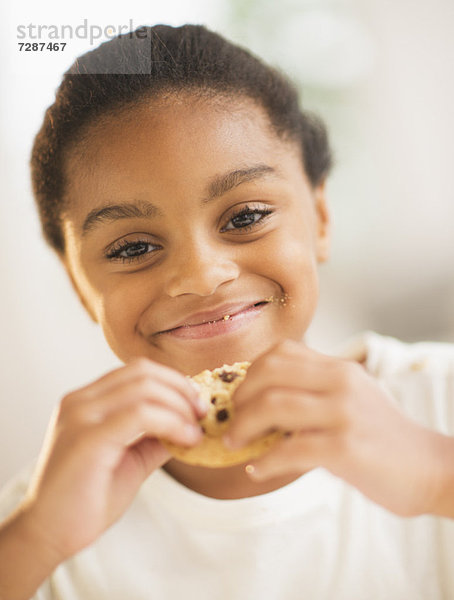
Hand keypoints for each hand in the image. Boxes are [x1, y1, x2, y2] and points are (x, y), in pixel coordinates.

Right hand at [18, 358, 205, 562]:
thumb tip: (191, 425)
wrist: (48, 535)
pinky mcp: (88, 437)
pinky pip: (141, 414)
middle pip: (143, 372)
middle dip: (181, 389)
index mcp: (86, 401)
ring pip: (144, 388)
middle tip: (203, 412)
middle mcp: (80, 401)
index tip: (196, 403)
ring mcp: (81, 416)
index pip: (137, 371)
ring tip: (196, 429)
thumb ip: (155, 438)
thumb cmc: (86, 500)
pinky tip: (186, 439)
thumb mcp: (130, 459)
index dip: (173, 381)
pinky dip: (172, 422)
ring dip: (180, 405)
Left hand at [224, 340, 447, 516]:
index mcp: (338, 368)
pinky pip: (289, 450)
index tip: (237, 396)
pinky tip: (257, 469)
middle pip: (269, 371)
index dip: (249, 372)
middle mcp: (340, 381)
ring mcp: (343, 412)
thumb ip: (312, 393)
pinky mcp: (345, 446)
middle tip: (230, 419)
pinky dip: (264, 461)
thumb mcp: (351, 399)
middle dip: (240, 396)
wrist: (428, 468)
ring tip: (234, 442)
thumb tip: (258, 405)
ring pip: (273, 405)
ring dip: (243, 426)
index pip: (281, 352)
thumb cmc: (382, 437)